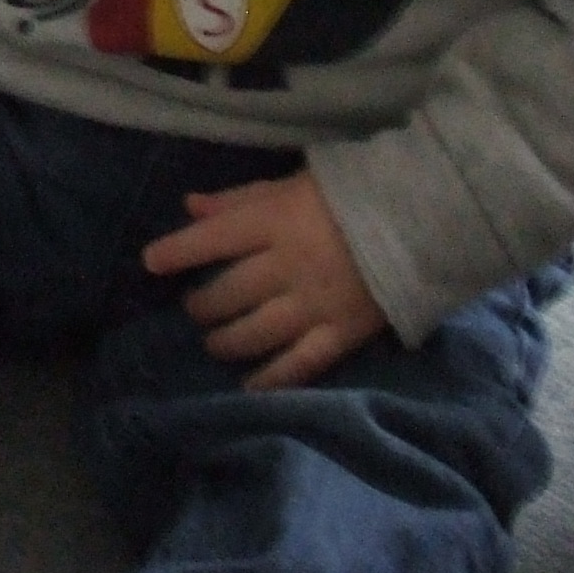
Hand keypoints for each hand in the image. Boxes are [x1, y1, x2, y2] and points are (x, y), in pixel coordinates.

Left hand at [141, 170, 385, 390]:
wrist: (423, 220)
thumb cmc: (349, 197)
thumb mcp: (290, 185)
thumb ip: (239, 200)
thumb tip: (189, 207)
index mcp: (273, 223)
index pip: (211, 239)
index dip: (176, 251)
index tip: (151, 262)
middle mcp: (288, 266)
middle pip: (229, 293)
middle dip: (203, 305)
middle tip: (195, 308)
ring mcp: (315, 304)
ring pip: (256, 332)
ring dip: (226, 341)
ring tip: (214, 342)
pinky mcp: (342, 333)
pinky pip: (300, 364)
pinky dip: (271, 380)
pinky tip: (249, 387)